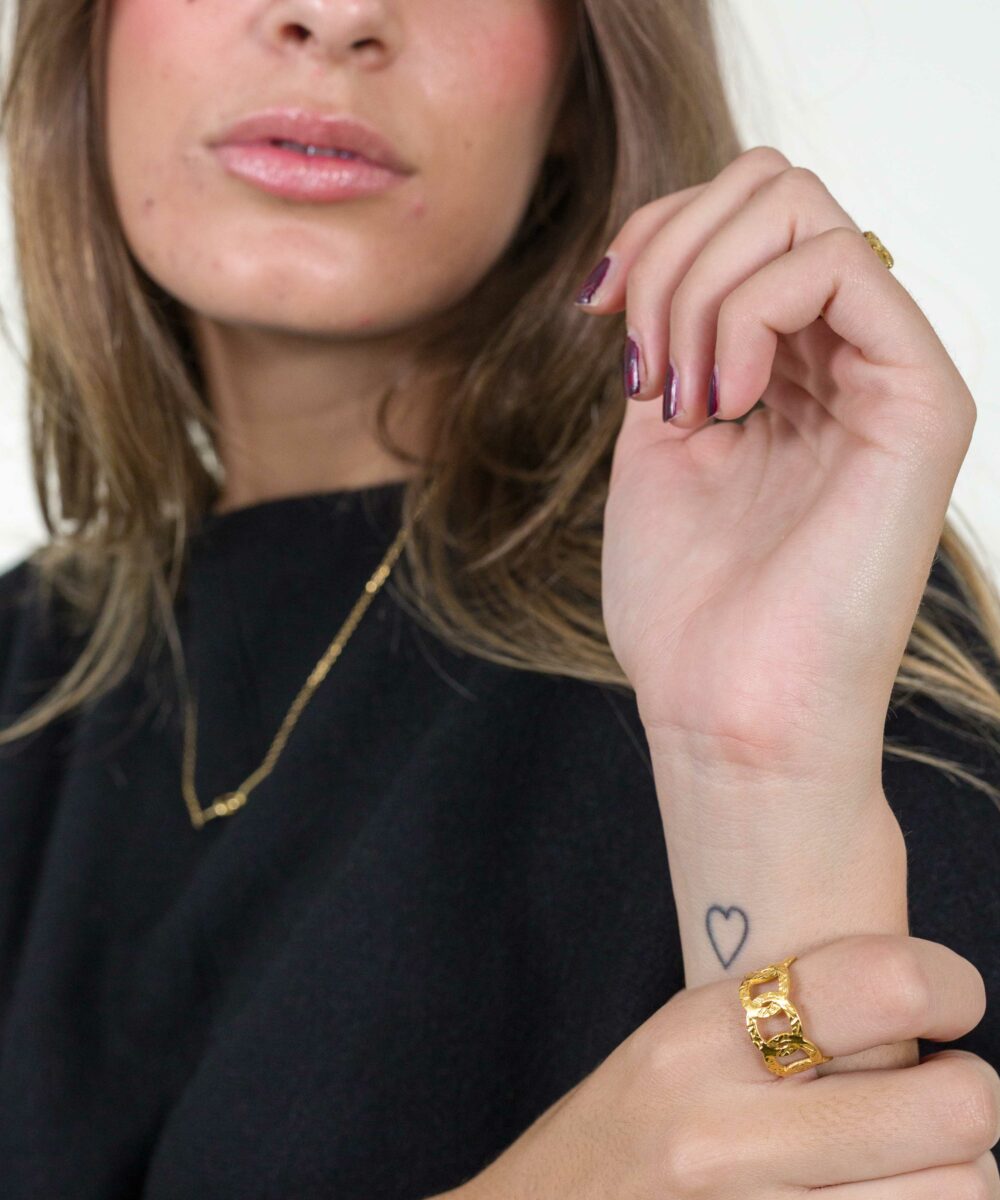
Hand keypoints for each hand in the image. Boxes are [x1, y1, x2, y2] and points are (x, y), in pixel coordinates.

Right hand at [458, 933, 998, 1198]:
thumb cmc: (624, 1135)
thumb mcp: (676, 1046)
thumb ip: (781, 1020)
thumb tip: (914, 1007)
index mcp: (696, 1040)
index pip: (879, 985)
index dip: (947, 985)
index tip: (949, 1000)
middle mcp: (723, 1136)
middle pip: (949, 1109)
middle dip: (968, 1098)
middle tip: (944, 1095)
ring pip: (959, 1196)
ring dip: (957, 1177)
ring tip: (914, 1163)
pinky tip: (879, 1196)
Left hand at [588, 146, 976, 795]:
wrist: (725, 707)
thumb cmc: (688, 604)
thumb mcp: (654, 444)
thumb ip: (669, 342)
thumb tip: (654, 259)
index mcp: (789, 369)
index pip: (742, 216)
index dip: (655, 231)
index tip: (597, 307)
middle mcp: (847, 358)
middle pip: (773, 188)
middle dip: (673, 251)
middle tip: (646, 367)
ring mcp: (890, 372)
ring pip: (798, 209)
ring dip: (697, 288)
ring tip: (682, 400)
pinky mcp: (923, 398)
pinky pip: (834, 267)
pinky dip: (744, 312)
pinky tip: (720, 402)